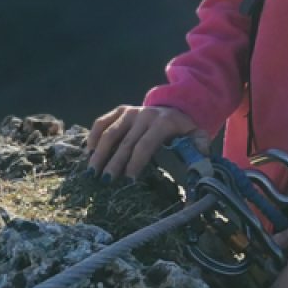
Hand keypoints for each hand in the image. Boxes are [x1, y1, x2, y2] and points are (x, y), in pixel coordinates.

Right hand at [84, 104, 205, 180]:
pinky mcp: (121, 110)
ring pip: (110, 132)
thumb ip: (199, 147)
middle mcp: (144, 115)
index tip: (128, 180)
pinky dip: (93, 136)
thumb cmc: (184, 128)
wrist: (176, 106)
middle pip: (125, 142)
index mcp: (163, 123)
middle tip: (105, 181)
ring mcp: (130, 111)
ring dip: (99, 152)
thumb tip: (200, 161)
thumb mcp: (197, 135)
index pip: (145, 145)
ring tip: (91, 172)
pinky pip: (102, 122)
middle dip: (114, 163)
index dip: (135, 162)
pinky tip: (88, 152)